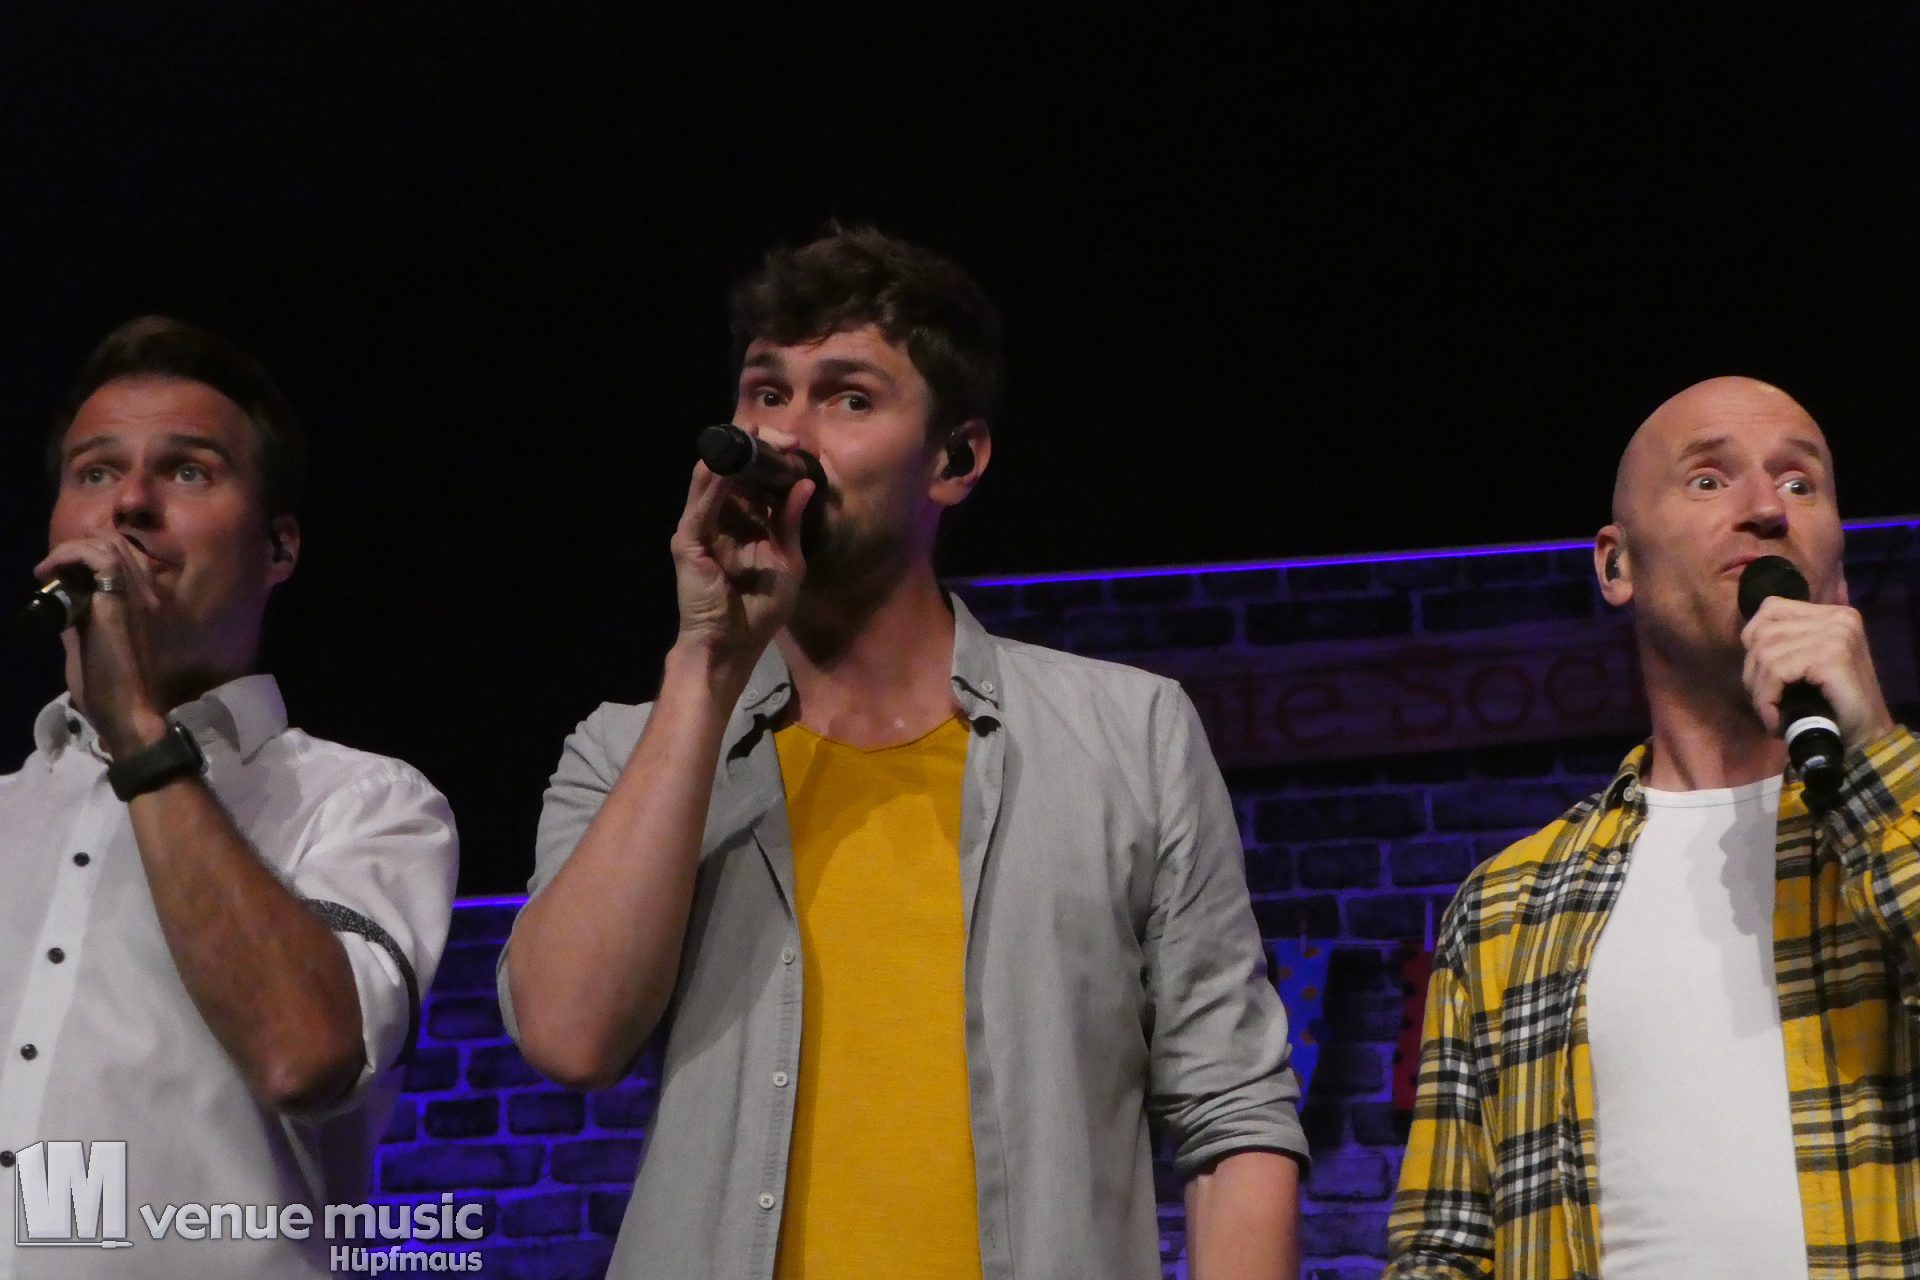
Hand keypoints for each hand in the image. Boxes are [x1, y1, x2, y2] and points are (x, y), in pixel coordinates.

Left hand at [34, 533, 168, 755]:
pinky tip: (51, 571)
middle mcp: (143, 595)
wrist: (126, 710)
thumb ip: (83, 623)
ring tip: (50, 568)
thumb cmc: (111, 689)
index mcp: (140, 606)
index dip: (90, 554)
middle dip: (79, 545)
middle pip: (118, 544)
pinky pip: (101, 558)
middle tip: (53, 568)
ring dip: (73, 548)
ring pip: (111, 544)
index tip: (62, 572)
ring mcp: (134, 595)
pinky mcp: (118, 601)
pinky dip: (72, 555)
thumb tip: (63, 607)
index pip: (124, 558)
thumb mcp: (91, 647)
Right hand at [669, 450, 813, 674]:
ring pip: (713, 480)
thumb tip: (806, 484)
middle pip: (735, 472)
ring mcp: (701, 527)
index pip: (756, 480)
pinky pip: (701, 507)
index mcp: (747, 523)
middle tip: (785, 438)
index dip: (774, 460)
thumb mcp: (786, 563)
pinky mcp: (689, 541)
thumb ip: (791, 523)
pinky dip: (714, 485)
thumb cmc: (758, 612)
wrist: (731, 647)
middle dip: (757, 450)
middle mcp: (721, 519)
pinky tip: (729, 467)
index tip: (798, 448)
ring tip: (755, 436)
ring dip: (734, 457)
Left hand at [1741, 596, 1893, 745]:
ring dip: (1759, 691)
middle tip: (1765, 703)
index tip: (1761, 676)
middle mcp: (1838, 618)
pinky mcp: (1832, 656)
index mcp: (1832, 614)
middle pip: (1763, 633)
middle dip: (1753, 672)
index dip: (1753, 643)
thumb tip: (1747, 638)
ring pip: (1766, 653)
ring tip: (1772, 715)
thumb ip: (1786, 643)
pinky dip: (1767, 700)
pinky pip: (1777, 671)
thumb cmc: (1833, 705)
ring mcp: (1837, 634)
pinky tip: (1776, 721)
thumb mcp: (1806, 665)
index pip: (1771, 609)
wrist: (1867, 739)